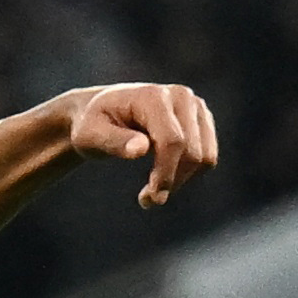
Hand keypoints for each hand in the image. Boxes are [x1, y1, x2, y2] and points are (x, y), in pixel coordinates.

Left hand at [56, 82, 223, 209]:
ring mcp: (194, 106)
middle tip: (146, 200)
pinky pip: (207, 156)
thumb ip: (114, 141)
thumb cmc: (92, 125)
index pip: (172, 141)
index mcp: (153, 97)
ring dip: (181, 181)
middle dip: (171, 181)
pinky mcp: (201, 119)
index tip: (150, 197)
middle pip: (191, 151)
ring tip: (153, 192)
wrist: (102, 112)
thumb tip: (141, 148)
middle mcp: (180, 96)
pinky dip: (189, 174)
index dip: (165, 173)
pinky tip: (164, 179)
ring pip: (204, 156)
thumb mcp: (90, 135)